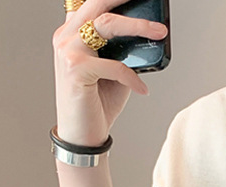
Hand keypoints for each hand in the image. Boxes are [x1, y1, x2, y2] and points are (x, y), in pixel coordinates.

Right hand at [52, 0, 167, 144]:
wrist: (83, 134)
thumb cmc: (96, 103)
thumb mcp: (112, 71)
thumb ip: (121, 51)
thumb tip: (145, 38)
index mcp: (72, 32)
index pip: (91, 3)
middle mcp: (66, 36)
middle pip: (99, 5)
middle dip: (126, 0)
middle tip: (153, 11)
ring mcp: (67, 50)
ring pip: (106, 25)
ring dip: (138, 27)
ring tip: (159, 33)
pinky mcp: (75, 68)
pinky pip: (114, 65)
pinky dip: (132, 78)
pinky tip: (142, 89)